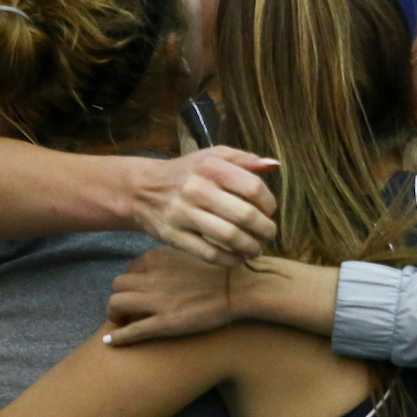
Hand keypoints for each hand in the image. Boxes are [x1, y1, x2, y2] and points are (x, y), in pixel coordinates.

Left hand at [104, 246, 235, 345]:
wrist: (240, 287)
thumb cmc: (222, 270)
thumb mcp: (192, 252)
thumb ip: (171, 259)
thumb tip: (161, 266)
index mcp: (157, 258)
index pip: (130, 269)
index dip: (132, 282)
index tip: (138, 291)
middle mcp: (152, 277)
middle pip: (117, 285)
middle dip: (119, 296)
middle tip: (125, 308)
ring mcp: (157, 301)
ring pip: (116, 304)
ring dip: (115, 314)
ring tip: (120, 322)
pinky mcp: (165, 323)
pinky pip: (131, 330)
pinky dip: (117, 337)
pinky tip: (110, 342)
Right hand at [133, 146, 278, 265]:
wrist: (142, 190)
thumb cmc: (187, 173)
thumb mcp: (212, 157)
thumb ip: (244, 159)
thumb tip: (274, 165)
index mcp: (211, 167)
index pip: (253, 188)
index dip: (269, 203)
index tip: (269, 211)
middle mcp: (197, 189)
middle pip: (245, 215)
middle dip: (265, 229)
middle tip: (268, 234)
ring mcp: (184, 214)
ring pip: (230, 237)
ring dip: (251, 247)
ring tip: (256, 248)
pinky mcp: (174, 236)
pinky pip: (209, 254)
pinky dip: (230, 260)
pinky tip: (238, 258)